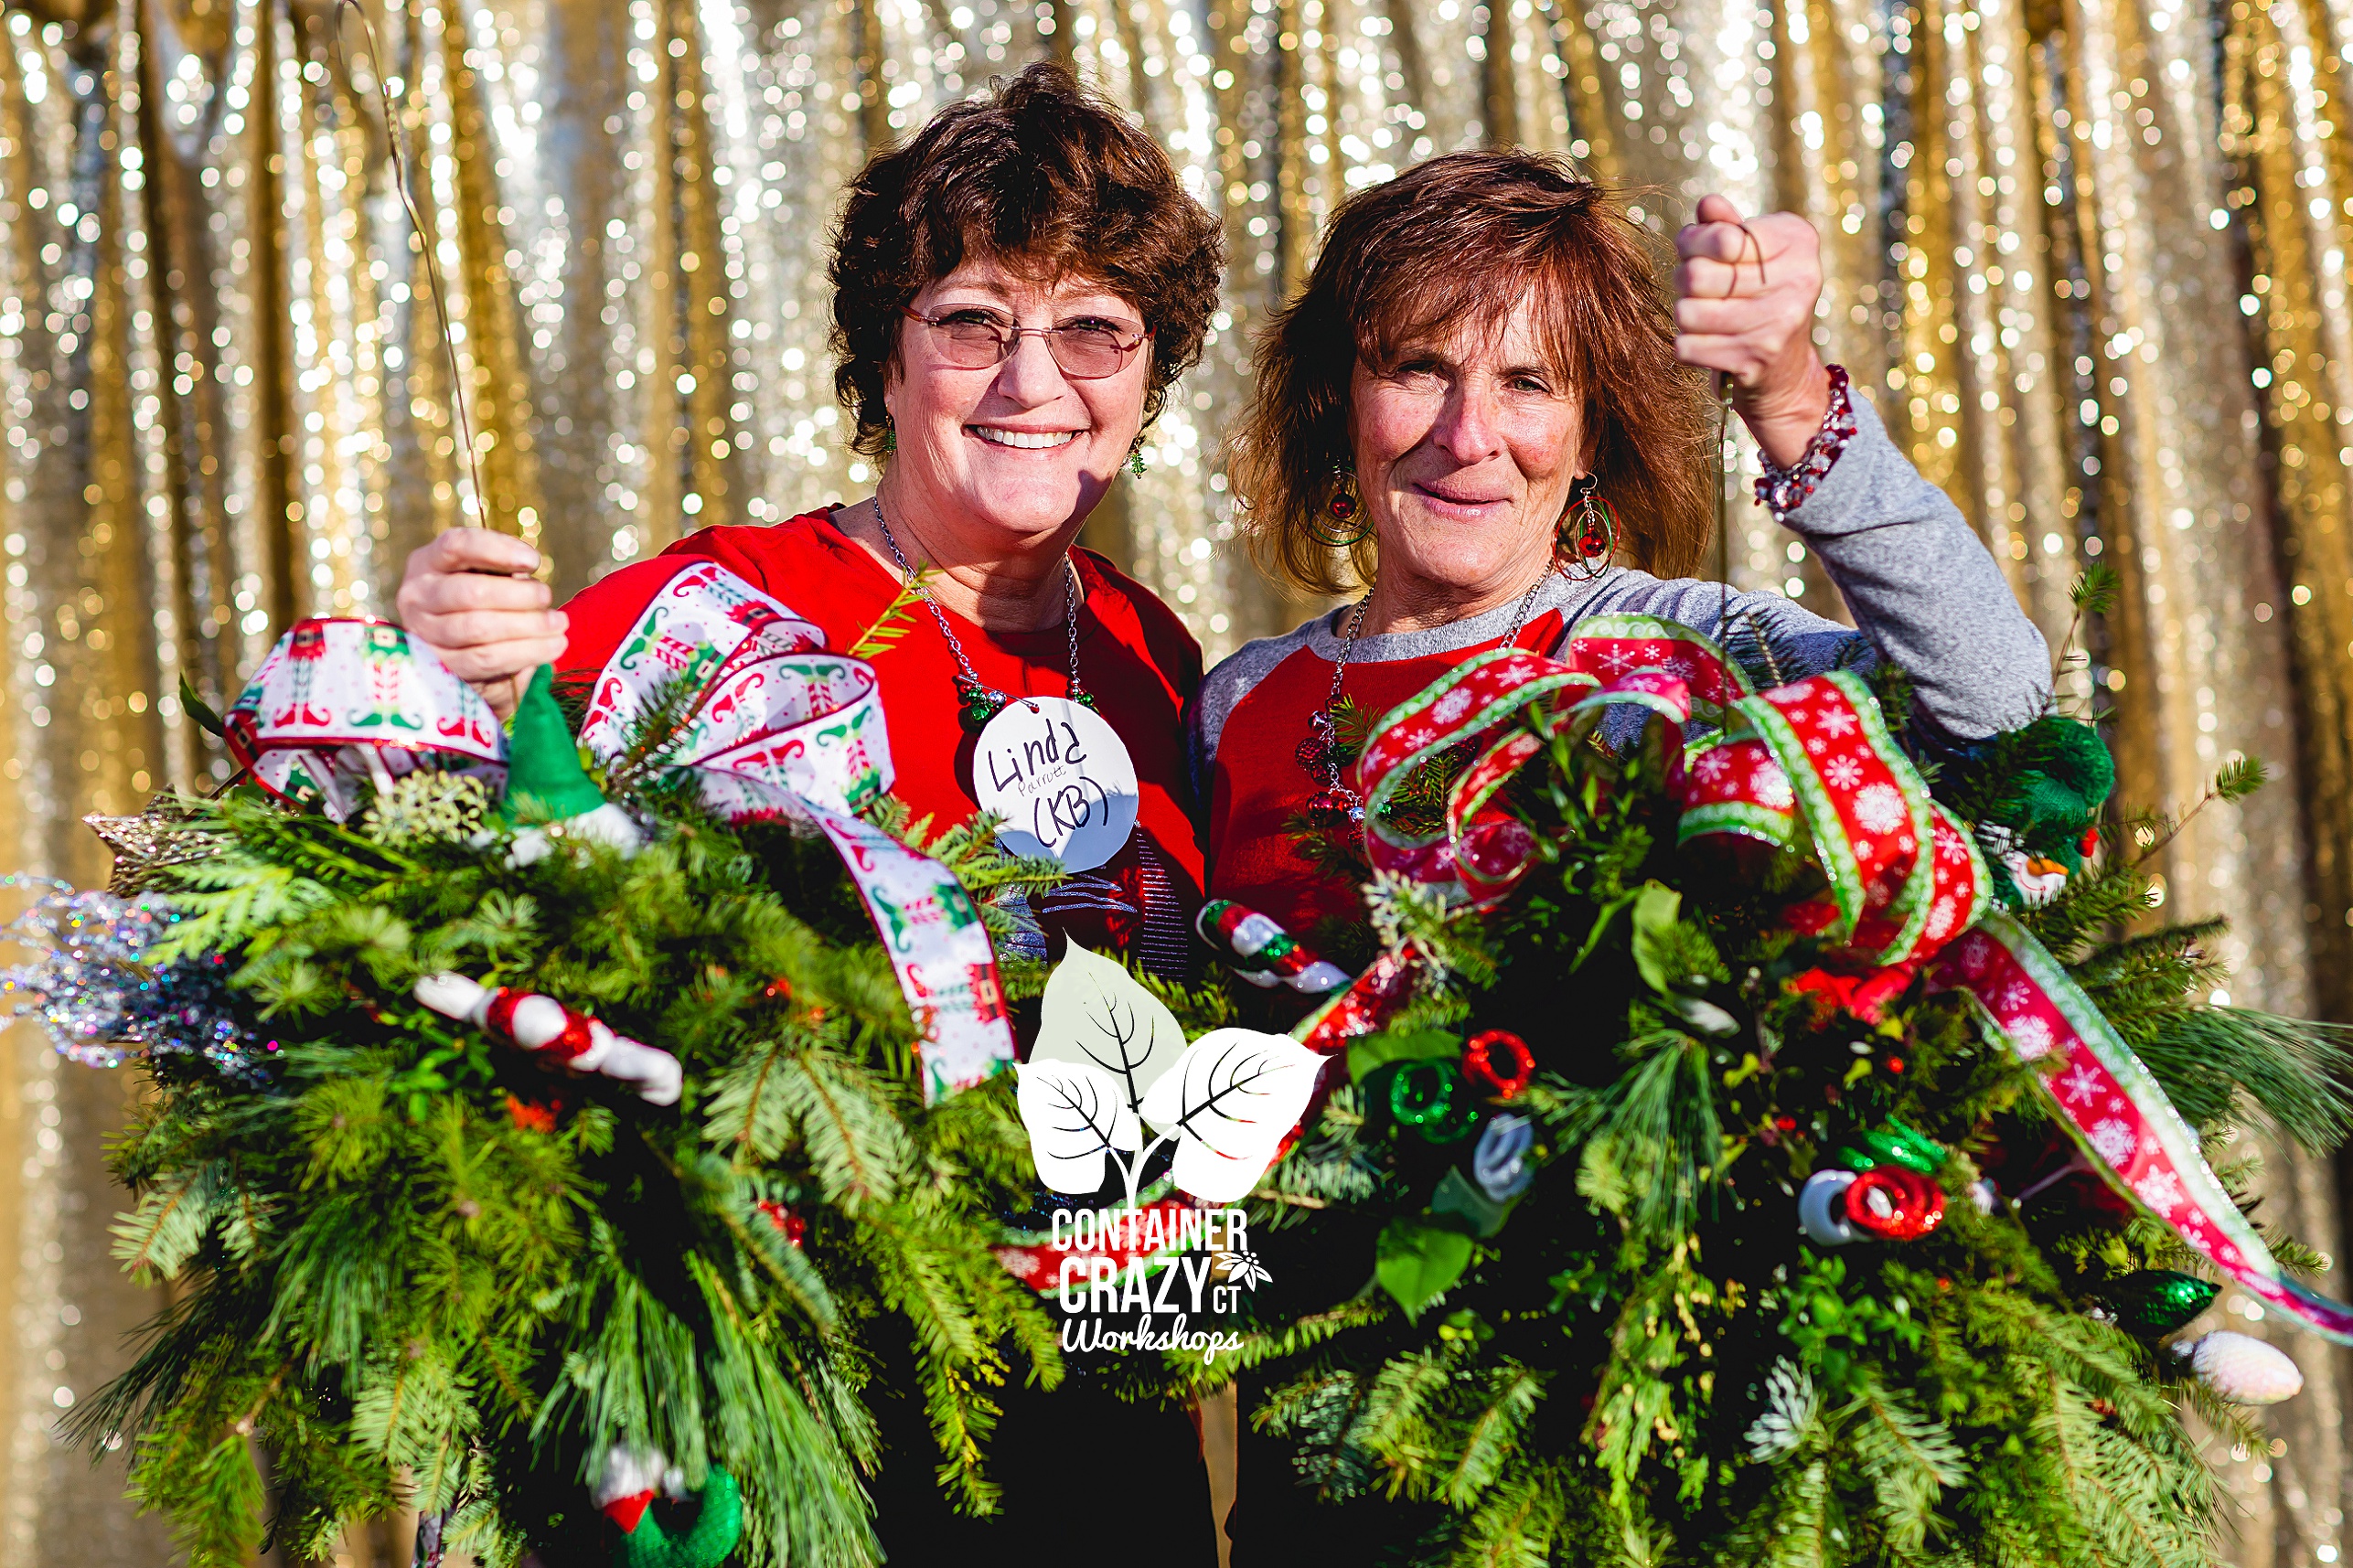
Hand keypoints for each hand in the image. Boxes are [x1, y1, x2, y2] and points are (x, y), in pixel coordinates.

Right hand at [394, 528, 568, 719]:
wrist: (466, 651)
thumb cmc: (484, 601)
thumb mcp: (489, 575)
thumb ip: (504, 568)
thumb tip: (526, 570)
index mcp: (428, 562)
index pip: (456, 546)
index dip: (497, 549)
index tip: (533, 561)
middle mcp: (417, 595)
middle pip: (471, 592)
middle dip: (518, 595)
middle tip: (548, 596)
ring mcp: (424, 633)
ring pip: (478, 628)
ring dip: (527, 626)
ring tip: (558, 625)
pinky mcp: (441, 666)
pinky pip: (486, 659)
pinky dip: (524, 653)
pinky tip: (551, 648)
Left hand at [1674, 194, 1831, 469]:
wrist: (1785, 371)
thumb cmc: (1760, 297)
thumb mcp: (1753, 252)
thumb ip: (1727, 225)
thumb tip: (1708, 206)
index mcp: (1798, 242)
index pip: (1722, 237)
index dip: (1693, 242)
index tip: (1694, 250)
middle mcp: (1797, 280)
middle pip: (1696, 274)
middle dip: (1684, 279)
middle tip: (1695, 287)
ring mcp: (1778, 323)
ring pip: (1686, 312)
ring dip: (1685, 314)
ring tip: (1703, 314)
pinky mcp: (1755, 360)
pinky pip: (1686, 347)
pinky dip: (1687, 345)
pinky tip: (1707, 342)